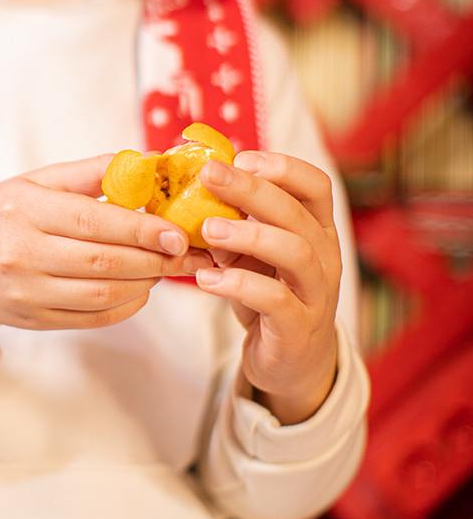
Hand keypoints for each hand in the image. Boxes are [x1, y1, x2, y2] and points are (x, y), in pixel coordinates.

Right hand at [0, 155, 208, 360]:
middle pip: (102, 262)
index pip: (91, 222)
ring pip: (102, 294)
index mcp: (22, 211)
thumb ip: (88, 173)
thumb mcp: (34, 183)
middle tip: (186, 252)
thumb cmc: (1, 217)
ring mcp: (27, 292)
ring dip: (145, 283)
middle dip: (153, 258)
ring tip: (166, 267)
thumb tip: (146, 161)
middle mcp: (20, 254)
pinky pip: (93, 317)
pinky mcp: (35, 321)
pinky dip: (126, 305)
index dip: (140, 228)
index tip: (176, 231)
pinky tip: (142, 289)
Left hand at [192, 151, 340, 424]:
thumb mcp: (251, 253)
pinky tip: (206, 279)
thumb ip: (233, 222)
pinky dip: (239, 285)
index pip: (316, 185)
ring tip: (207, 229)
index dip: (282, 166)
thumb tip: (192, 184)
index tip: (241, 156)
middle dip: (252, 190)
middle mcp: (325, 256)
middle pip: (298, 213)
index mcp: (317, 229)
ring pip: (296, 253)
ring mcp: (317, 293)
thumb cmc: (269, 293)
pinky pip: (276, 301)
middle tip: (209, 174)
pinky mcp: (298, 327)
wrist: (291, 362)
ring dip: (249, 234)